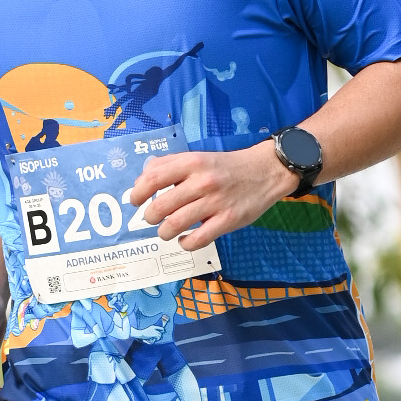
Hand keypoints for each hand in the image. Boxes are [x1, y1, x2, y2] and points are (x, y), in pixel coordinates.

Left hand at [125, 140, 297, 247]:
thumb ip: (170, 165)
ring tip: (166, 231)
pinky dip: (185, 243)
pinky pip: (197, 240)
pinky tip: (185, 239)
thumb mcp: (197, 157)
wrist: (265, 171)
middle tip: (153, 218)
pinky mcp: (228, 220)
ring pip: (175, 225)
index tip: (135, 201)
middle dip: (150, 217)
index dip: (138, 193)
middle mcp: (202, 181)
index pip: (153, 178)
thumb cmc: (226, 167)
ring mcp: (216, 202)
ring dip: (164, 232)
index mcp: (192, 163)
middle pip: (160, 207)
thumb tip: (142, 181)